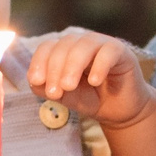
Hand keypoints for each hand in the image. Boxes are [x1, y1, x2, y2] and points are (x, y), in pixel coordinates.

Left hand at [25, 28, 152, 127]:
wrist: (120, 111)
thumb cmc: (91, 99)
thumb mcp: (65, 97)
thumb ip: (48, 88)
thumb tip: (34, 81)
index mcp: (65, 50)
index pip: (48, 47)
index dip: (39, 62)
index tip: (36, 81)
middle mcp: (82, 43)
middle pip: (64, 45)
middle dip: (55, 69)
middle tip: (54, 92)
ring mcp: (102, 45)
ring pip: (84, 45)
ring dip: (73, 66)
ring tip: (69, 87)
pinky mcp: (121, 52)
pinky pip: (109, 51)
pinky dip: (99, 65)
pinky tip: (94, 81)